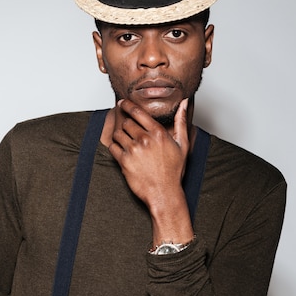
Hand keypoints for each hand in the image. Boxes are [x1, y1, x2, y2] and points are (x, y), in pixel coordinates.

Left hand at [108, 98, 193, 243]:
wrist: (164, 193)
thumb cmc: (173, 170)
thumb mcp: (183, 144)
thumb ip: (181, 121)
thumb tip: (183, 103)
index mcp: (158, 133)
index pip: (137, 112)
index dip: (127, 105)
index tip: (122, 103)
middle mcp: (145, 139)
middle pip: (126, 122)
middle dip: (126, 125)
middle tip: (129, 132)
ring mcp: (133, 150)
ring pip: (117, 134)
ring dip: (120, 136)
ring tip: (127, 143)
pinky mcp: (124, 161)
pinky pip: (112, 147)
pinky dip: (115, 148)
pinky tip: (122, 152)